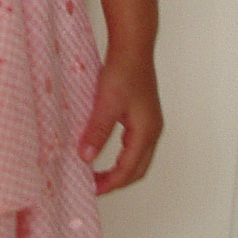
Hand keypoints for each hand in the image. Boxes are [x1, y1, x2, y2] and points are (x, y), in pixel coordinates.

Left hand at [78, 50, 161, 193]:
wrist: (133, 48)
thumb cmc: (123, 72)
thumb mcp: (106, 104)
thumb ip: (97, 133)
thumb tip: (85, 158)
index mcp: (146, 132)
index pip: (128, 170)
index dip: (110, 183)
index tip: (91, 190)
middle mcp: (152, 131)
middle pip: (137, 170)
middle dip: (117, 181)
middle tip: (93, 186)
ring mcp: (150, 124)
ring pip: (138, 159)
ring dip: (119, 170)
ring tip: (96, 174)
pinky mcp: (144, 117)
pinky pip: (135, 146)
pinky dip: (121, 157)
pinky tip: (103, 152)